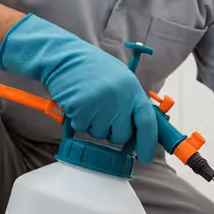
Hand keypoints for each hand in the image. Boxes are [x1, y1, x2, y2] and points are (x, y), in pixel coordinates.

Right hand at [0, 14, 157, 162]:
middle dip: (114, 132)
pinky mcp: (81, 109)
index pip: (147, 122)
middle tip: (104, 114)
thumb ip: (131, 102)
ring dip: (94, 125)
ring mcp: (100, 104)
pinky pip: (82, 129)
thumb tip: (139, 130)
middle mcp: (119, 98)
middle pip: (122, 135)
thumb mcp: (121, 80)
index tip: (145, 156)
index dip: (148, 142)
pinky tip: (78, 103)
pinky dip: (79, 120)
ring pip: (100, 134)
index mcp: (132, 89)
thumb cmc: (93, 69)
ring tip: (90, 102)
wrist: (65, 57)